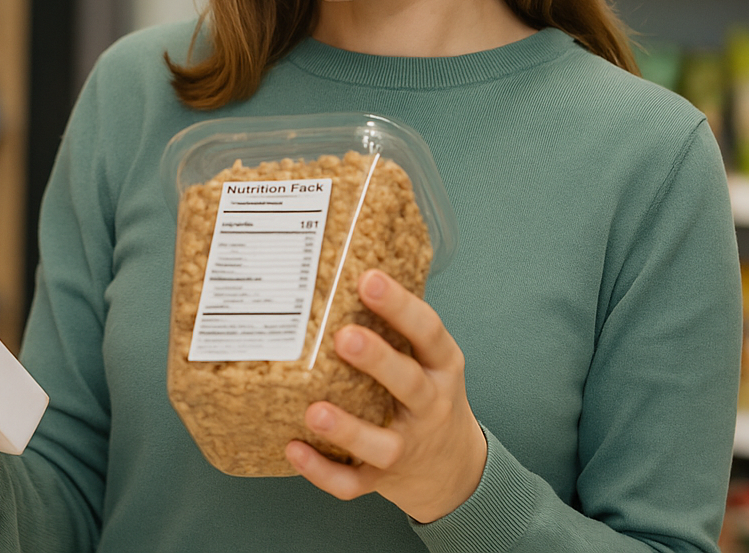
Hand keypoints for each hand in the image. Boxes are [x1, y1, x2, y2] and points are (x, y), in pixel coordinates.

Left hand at [286, 270, 486, 523]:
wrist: (453, 469)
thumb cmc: (428, 396)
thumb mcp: (430, 359)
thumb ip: (398, 327)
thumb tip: (344, 265)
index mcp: (442, 367)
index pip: (428, 332)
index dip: (400, 307)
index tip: (369, 280)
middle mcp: (430, 406)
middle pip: (409, 384)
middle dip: (378, 360)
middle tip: (344, 337)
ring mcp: (408, 446)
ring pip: (383, 444)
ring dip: (348, 428)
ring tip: (313, 410)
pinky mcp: (384, 478)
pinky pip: (354, 483)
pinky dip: (323, 471)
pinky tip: (294, 449)